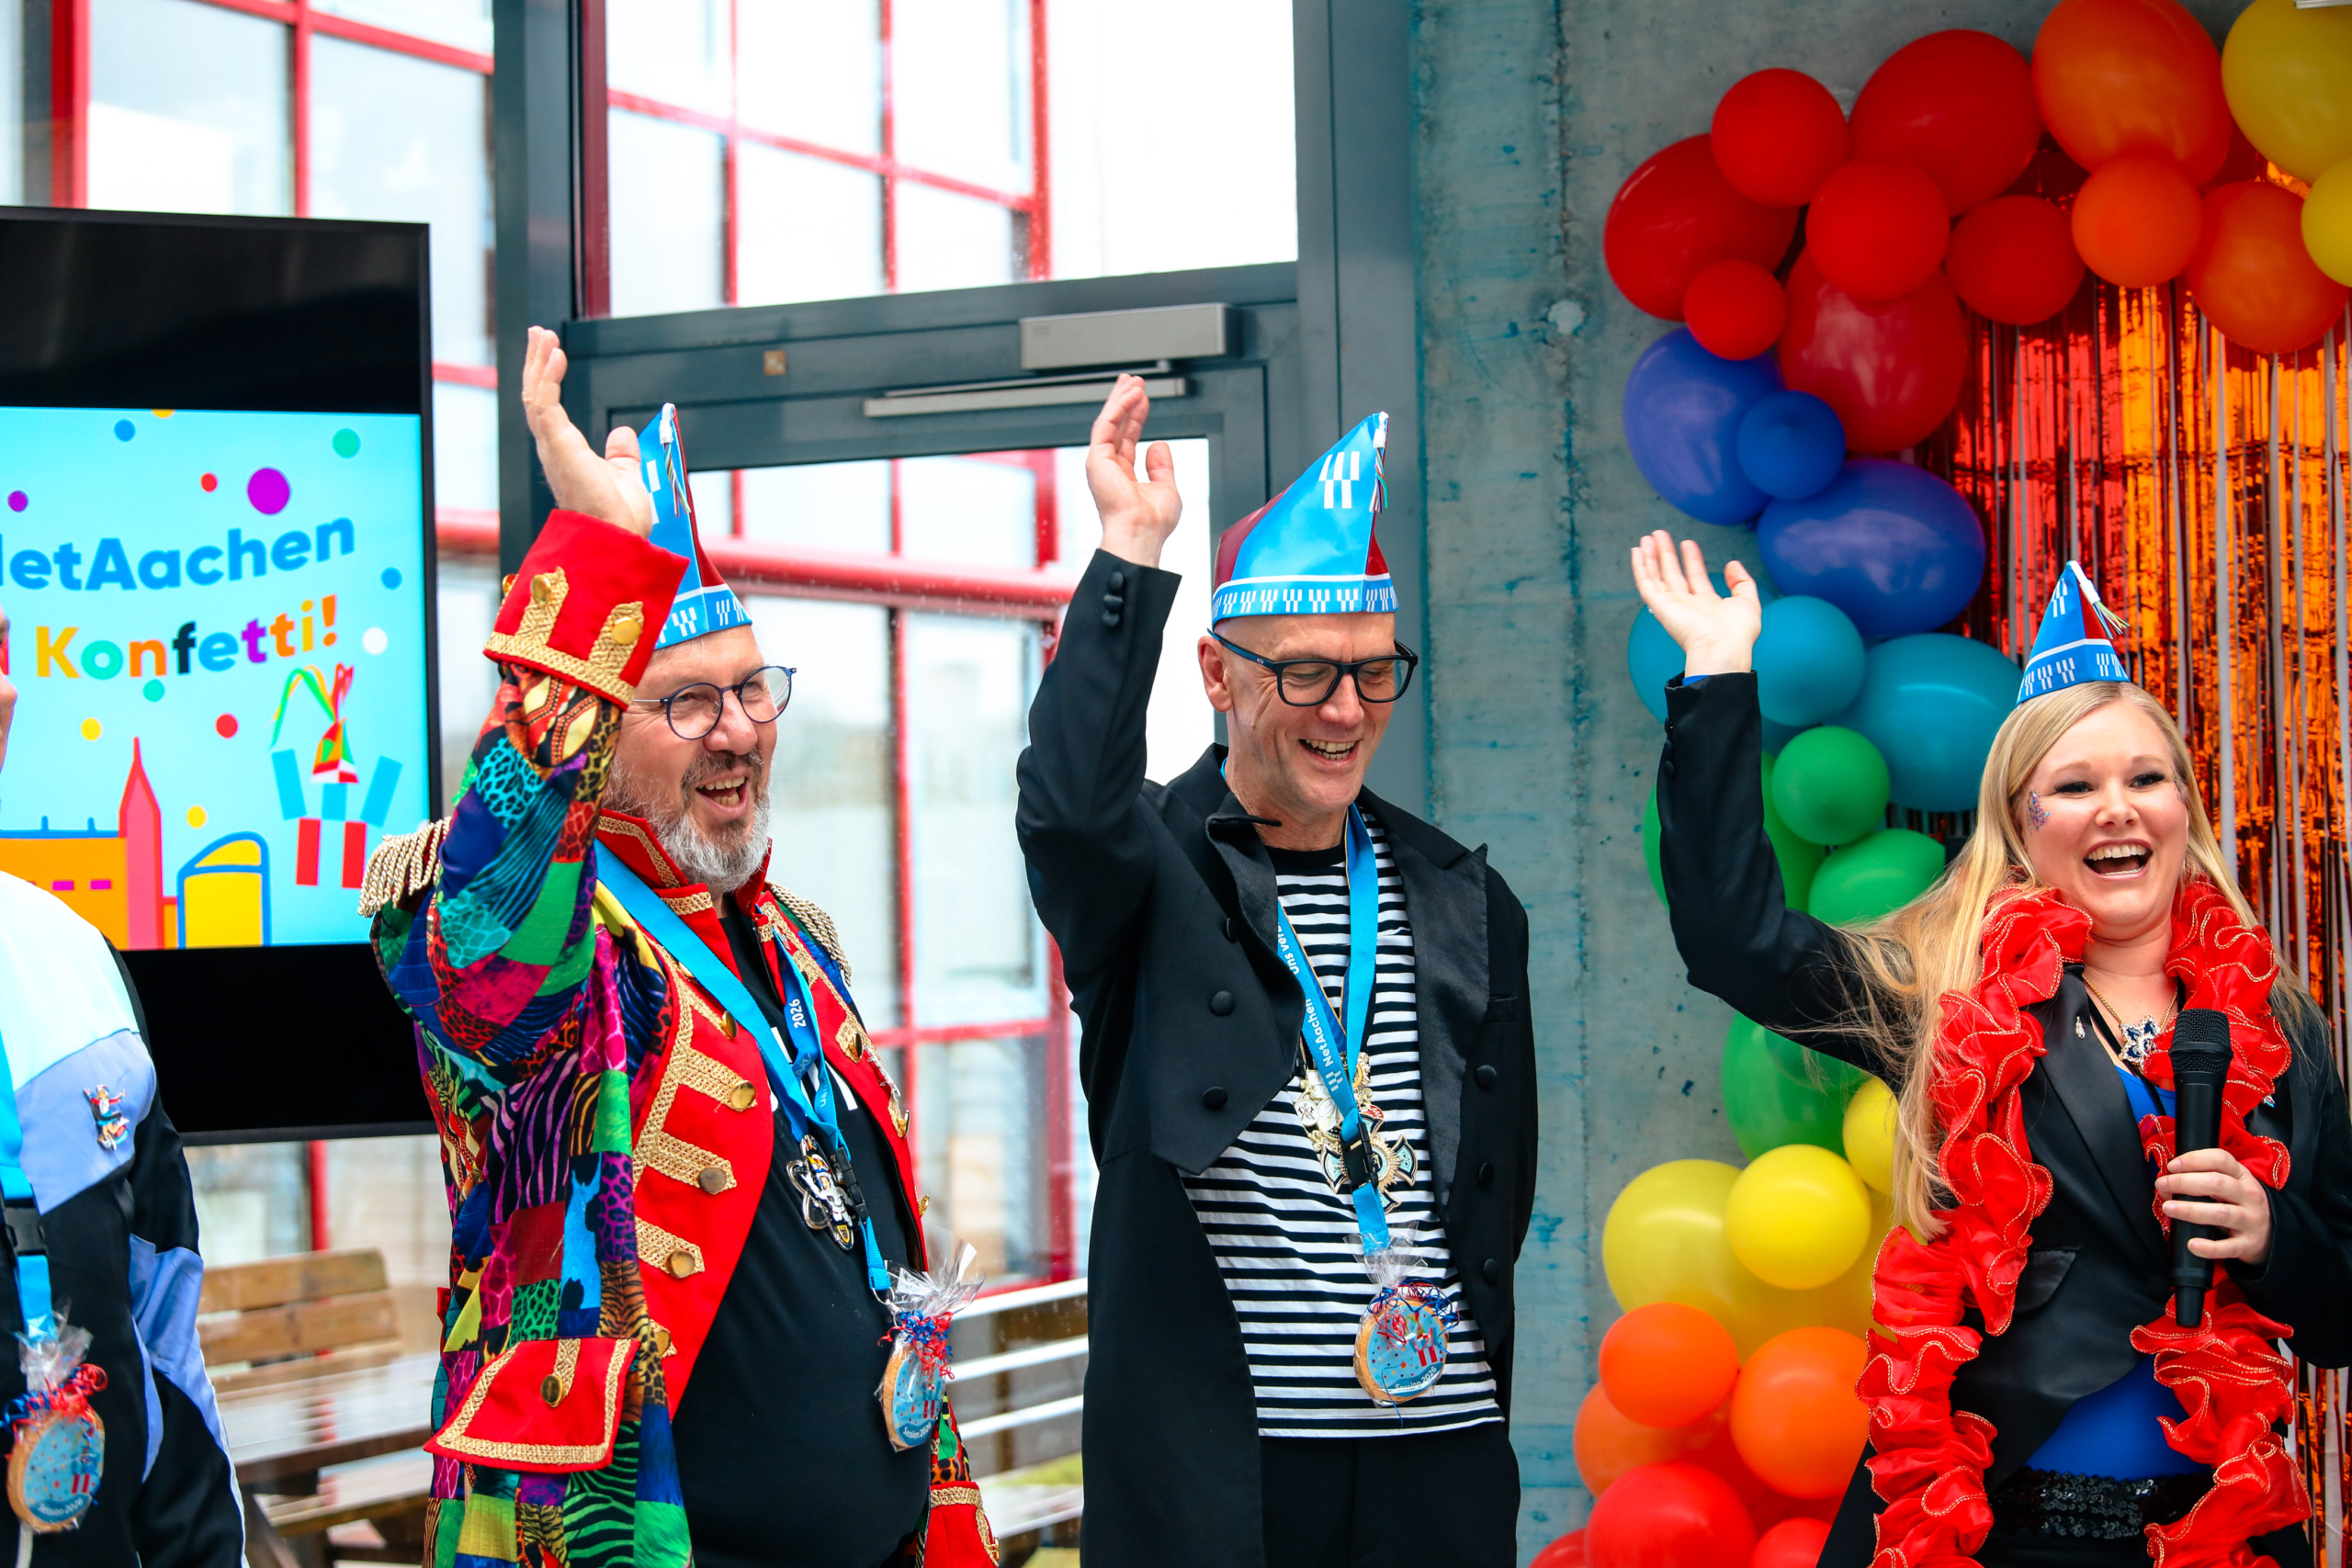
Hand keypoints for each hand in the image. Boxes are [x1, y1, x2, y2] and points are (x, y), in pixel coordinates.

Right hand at [521, 325, 655, 537]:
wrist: (619, 537)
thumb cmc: (620, 517)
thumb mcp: (626, 475)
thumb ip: (621, 453)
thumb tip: (622, 433)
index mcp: (566, 453)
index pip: (548, 407)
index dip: (548, 378)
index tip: (553, 352)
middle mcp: (553, 448)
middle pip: (535, 395)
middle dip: (536, 362)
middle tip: (539, 333)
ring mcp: (552, 447)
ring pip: (535, 395)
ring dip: (539, 363)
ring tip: (543, 335)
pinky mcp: (558, 445)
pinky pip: (545, 403)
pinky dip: (549, 377)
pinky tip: (556, 356)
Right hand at [1086, 373, 1181, 568]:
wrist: (1142, 532)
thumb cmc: (1153, 521)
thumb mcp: (1165, 487)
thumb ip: (1161, 465)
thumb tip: (1158, 444)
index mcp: (1122, 477)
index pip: (1128, 438)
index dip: (1136, 417)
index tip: (1143, 400)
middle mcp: (1109, 469)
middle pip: (1115, 426)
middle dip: (1124, 402)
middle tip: (1132, 382)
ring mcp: (1100, 463)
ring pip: (1109, 422)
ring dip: (1121, 400)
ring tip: (1132, 382)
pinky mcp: (1096, 458)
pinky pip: (1106, 425)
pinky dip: (1118, 407)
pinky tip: (1131, 394)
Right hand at [1629, 530, 1763, 675]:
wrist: (1722, 647)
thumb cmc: (1737, 632)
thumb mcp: (1748, 601)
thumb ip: (1742, 582)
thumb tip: (1732, 564)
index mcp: (1707, 606)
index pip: (1696, 577)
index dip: (1692, 560)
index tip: (1688, 543)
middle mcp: (1687, 606)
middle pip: (1673, 574)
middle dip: (1667, 554)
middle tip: (1661, 535)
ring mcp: (1672, 605)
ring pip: (1657, 576)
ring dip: (1651, 556)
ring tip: (1648, 537)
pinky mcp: (1660, 606)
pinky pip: (1646, 584)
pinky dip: (1640, 567)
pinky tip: (1637, 552)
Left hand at [2157, 1148, 2272, 1266]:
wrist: (2271, 1234)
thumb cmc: (2239, 1204)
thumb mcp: (2228, 1187)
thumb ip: (2202, 1181)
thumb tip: (2166, 1186)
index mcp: (2242, 1176)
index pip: (2221, 1159)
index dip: (2195, 1159)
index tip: (2172, 1165)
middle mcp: (2249, 1195)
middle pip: (2217, 1184)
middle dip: (2185, 1182)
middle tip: (2161, 1184)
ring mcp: (2251, 1220)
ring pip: (2220, 1213)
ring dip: (2191, 1210)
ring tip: (2168, 1207)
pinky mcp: (2248, 1244)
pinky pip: (2228, 1247)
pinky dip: (2209, 1247)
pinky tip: (2192, 1244)